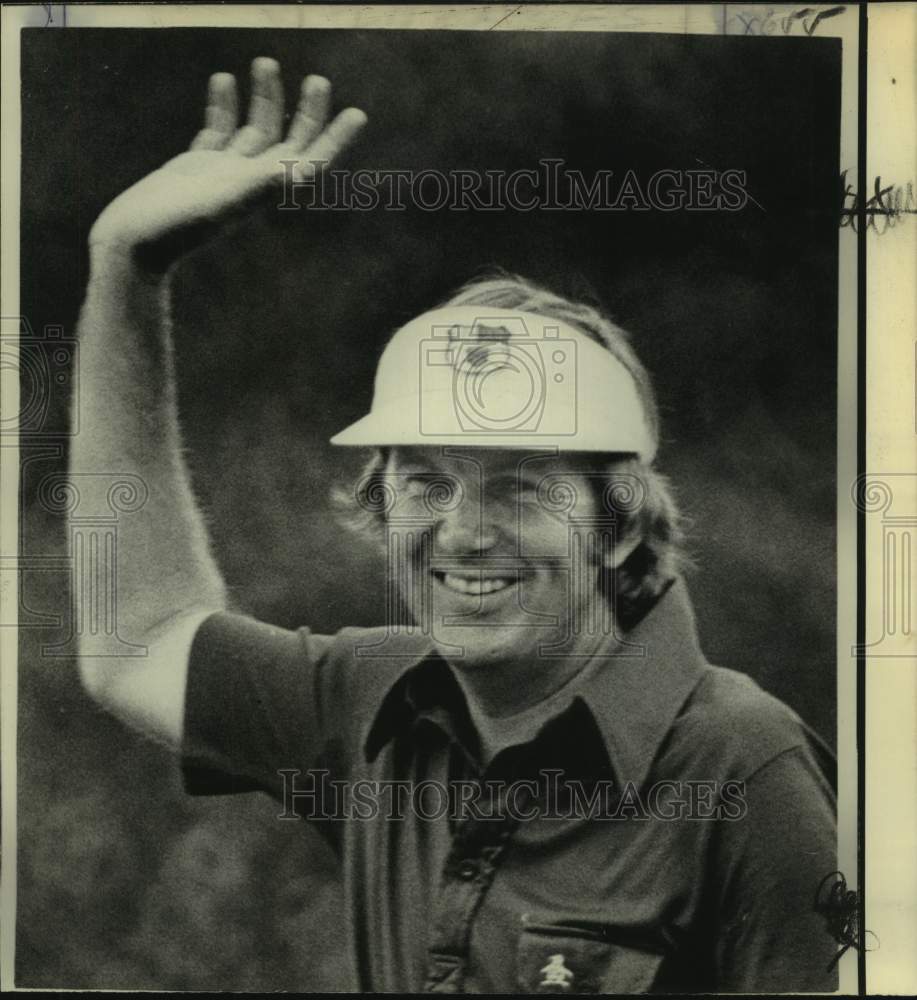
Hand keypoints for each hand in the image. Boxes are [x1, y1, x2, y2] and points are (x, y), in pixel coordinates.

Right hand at [89, 57, 366, 268]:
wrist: (134, 245)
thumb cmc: (176, 230)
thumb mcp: (220, 205)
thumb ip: (256, 188)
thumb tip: (293, 172)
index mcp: (264, 190)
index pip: (310, 160)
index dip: (336, 138)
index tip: (357, 114)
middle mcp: (250, 181)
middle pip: (289, 140)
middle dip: (306, 111)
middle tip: (319, 80)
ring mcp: (223, 172)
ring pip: (255, 129)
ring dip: (264, 98)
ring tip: (266, 62)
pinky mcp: (196, 167)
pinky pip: (218, 130)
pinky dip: (224, 105)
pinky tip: (224, 80)